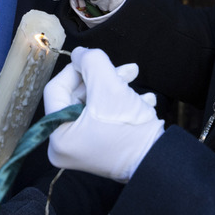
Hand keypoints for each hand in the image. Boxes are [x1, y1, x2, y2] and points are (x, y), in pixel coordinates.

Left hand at [44, 48, 162, 182]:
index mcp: (58, 135)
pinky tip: (143, 101)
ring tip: (136, 84)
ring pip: (94, 105)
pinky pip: (103, 119)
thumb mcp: (109, 86)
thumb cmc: (128, 127)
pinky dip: (121, 106)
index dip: (77, 69)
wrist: (157, 160)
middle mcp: (65, 146)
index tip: (96, 60)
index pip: (56, 88)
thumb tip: (81, 53)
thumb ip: (91, 61)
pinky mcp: (101, 149)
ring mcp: (83, 149)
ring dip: (117, 89)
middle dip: (103, 79)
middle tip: (126, 70)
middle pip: (78, 96)